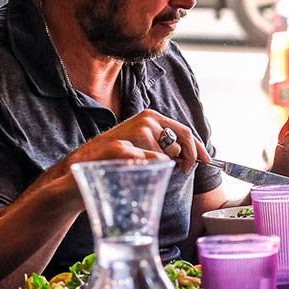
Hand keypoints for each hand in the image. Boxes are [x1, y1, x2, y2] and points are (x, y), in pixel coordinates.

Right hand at [61, 109, 207, 177]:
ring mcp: (135, 132)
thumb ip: (162, 144)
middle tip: (183, 171)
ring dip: (162, 166)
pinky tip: (138, 167)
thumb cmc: (114, 158)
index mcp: (151, 117)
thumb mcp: (140, 144)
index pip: (184, 130)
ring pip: (168, 156)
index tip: (207, 160)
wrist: (81, 166)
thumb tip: (189, 156)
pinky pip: (150, 162)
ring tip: (142, 166)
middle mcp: (146, 120)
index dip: (198, 147)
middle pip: (181, 142)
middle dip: (187, 159)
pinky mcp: (123, 147)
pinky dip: (149, 167)